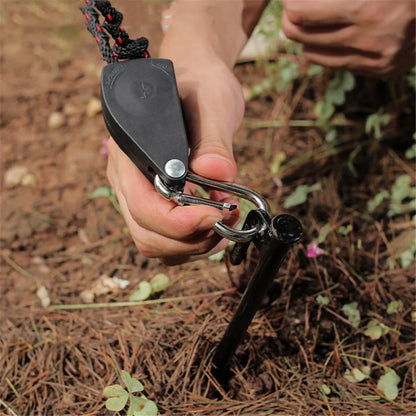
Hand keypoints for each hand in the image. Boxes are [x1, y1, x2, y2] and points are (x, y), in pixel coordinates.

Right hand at [106, 55, 243, 264]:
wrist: (196, 82)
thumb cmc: (198, 86)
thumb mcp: (210, 103)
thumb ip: (213, 139)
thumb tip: (217, 173)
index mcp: (132, 154)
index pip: (143, 207)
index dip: (178, 223)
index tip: (215, 215)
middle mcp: (130, 180)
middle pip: (147, 235)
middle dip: (190, 239)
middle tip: (225, 219)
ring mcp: (143, 194)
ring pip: (158, 244)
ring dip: (195, 244)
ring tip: (224, 216)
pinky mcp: (159, 202)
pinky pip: (171, 240)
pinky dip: (196, 240)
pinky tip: (216, 216)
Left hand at [282, 0, 414, 75]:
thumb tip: (294, 2)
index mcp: (367, 8)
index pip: (301, 14)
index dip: (289, 4)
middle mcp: (371, 38)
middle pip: (302, 36)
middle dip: (290, 20)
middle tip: (291, 8)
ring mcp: (378, 59)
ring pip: (314, 54)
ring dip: (305, 37)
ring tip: (307, 21)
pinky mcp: (382, 69)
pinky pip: (335, 63)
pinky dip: (324, 50)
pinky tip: (324, 37)